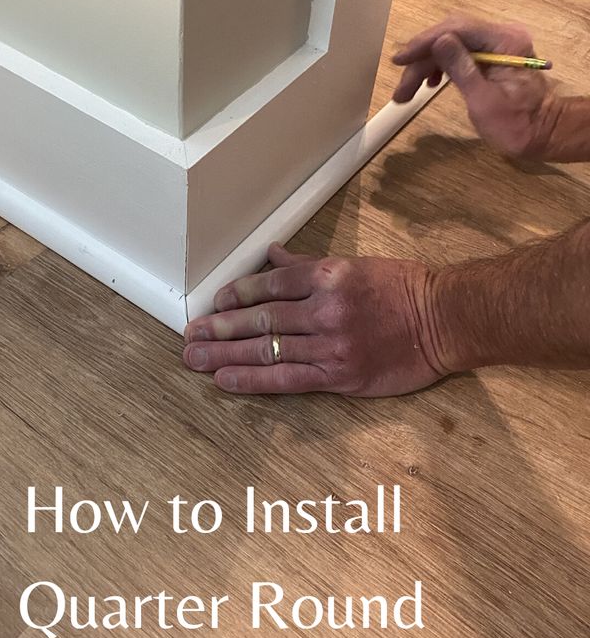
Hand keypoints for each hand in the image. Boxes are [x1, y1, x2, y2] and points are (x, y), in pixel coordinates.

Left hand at [183, 243, 446, 397]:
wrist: (447, 320)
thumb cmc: (405, 288)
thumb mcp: (357, 265)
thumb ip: (310, 266)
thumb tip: (274, 256)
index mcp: (329, 276)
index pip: (270, 285)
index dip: (237, 295)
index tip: (215, 303)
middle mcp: (325, 309)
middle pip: (260, 320)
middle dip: (220, 328)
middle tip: (190, 334)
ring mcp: (331, 344)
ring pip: (267, 350)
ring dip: (224, 355)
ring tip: (194, 358)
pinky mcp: (340, 376)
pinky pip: (288, 379)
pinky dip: (252, 381)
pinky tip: (225, 381)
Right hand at [392, 15, 559, 159]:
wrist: (542, 135)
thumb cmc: (516, 125)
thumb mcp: (483, 101)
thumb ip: (461, 69)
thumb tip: (439, 41)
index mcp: (505, 41)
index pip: (457, 29)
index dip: (425, 43)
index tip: (400, 60)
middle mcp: (502, 35)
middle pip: (451, 35)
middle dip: (422, 59)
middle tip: (402, 88)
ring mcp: (497, 44)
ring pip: (451, 44)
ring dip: (426, 65)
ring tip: (409, 91)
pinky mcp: (491, 55)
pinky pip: (459, 52)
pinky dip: (440, 66)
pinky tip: (429, 82)